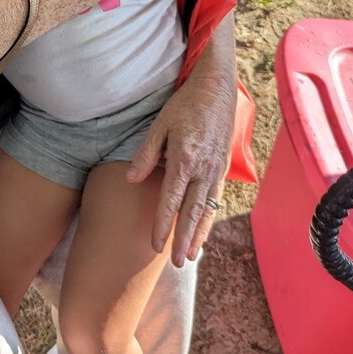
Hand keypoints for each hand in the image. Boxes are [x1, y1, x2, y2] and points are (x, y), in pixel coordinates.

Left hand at [126, 51, 235, 264]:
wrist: (216, 89)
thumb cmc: (184, 105)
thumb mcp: (159, 125)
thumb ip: (146, 154)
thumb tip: (130, 179)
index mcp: (183, 160)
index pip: (170, 200)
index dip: (162, 224)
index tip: (155, 245)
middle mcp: (202, 169)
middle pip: (192, 212)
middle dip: (184, 240)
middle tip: (178, 263)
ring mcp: (215, 170)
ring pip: (207, 209)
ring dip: (199, 233)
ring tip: (192, 255)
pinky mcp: (222, 167)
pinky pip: (215, 198)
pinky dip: (209, 217)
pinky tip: (204, 229)